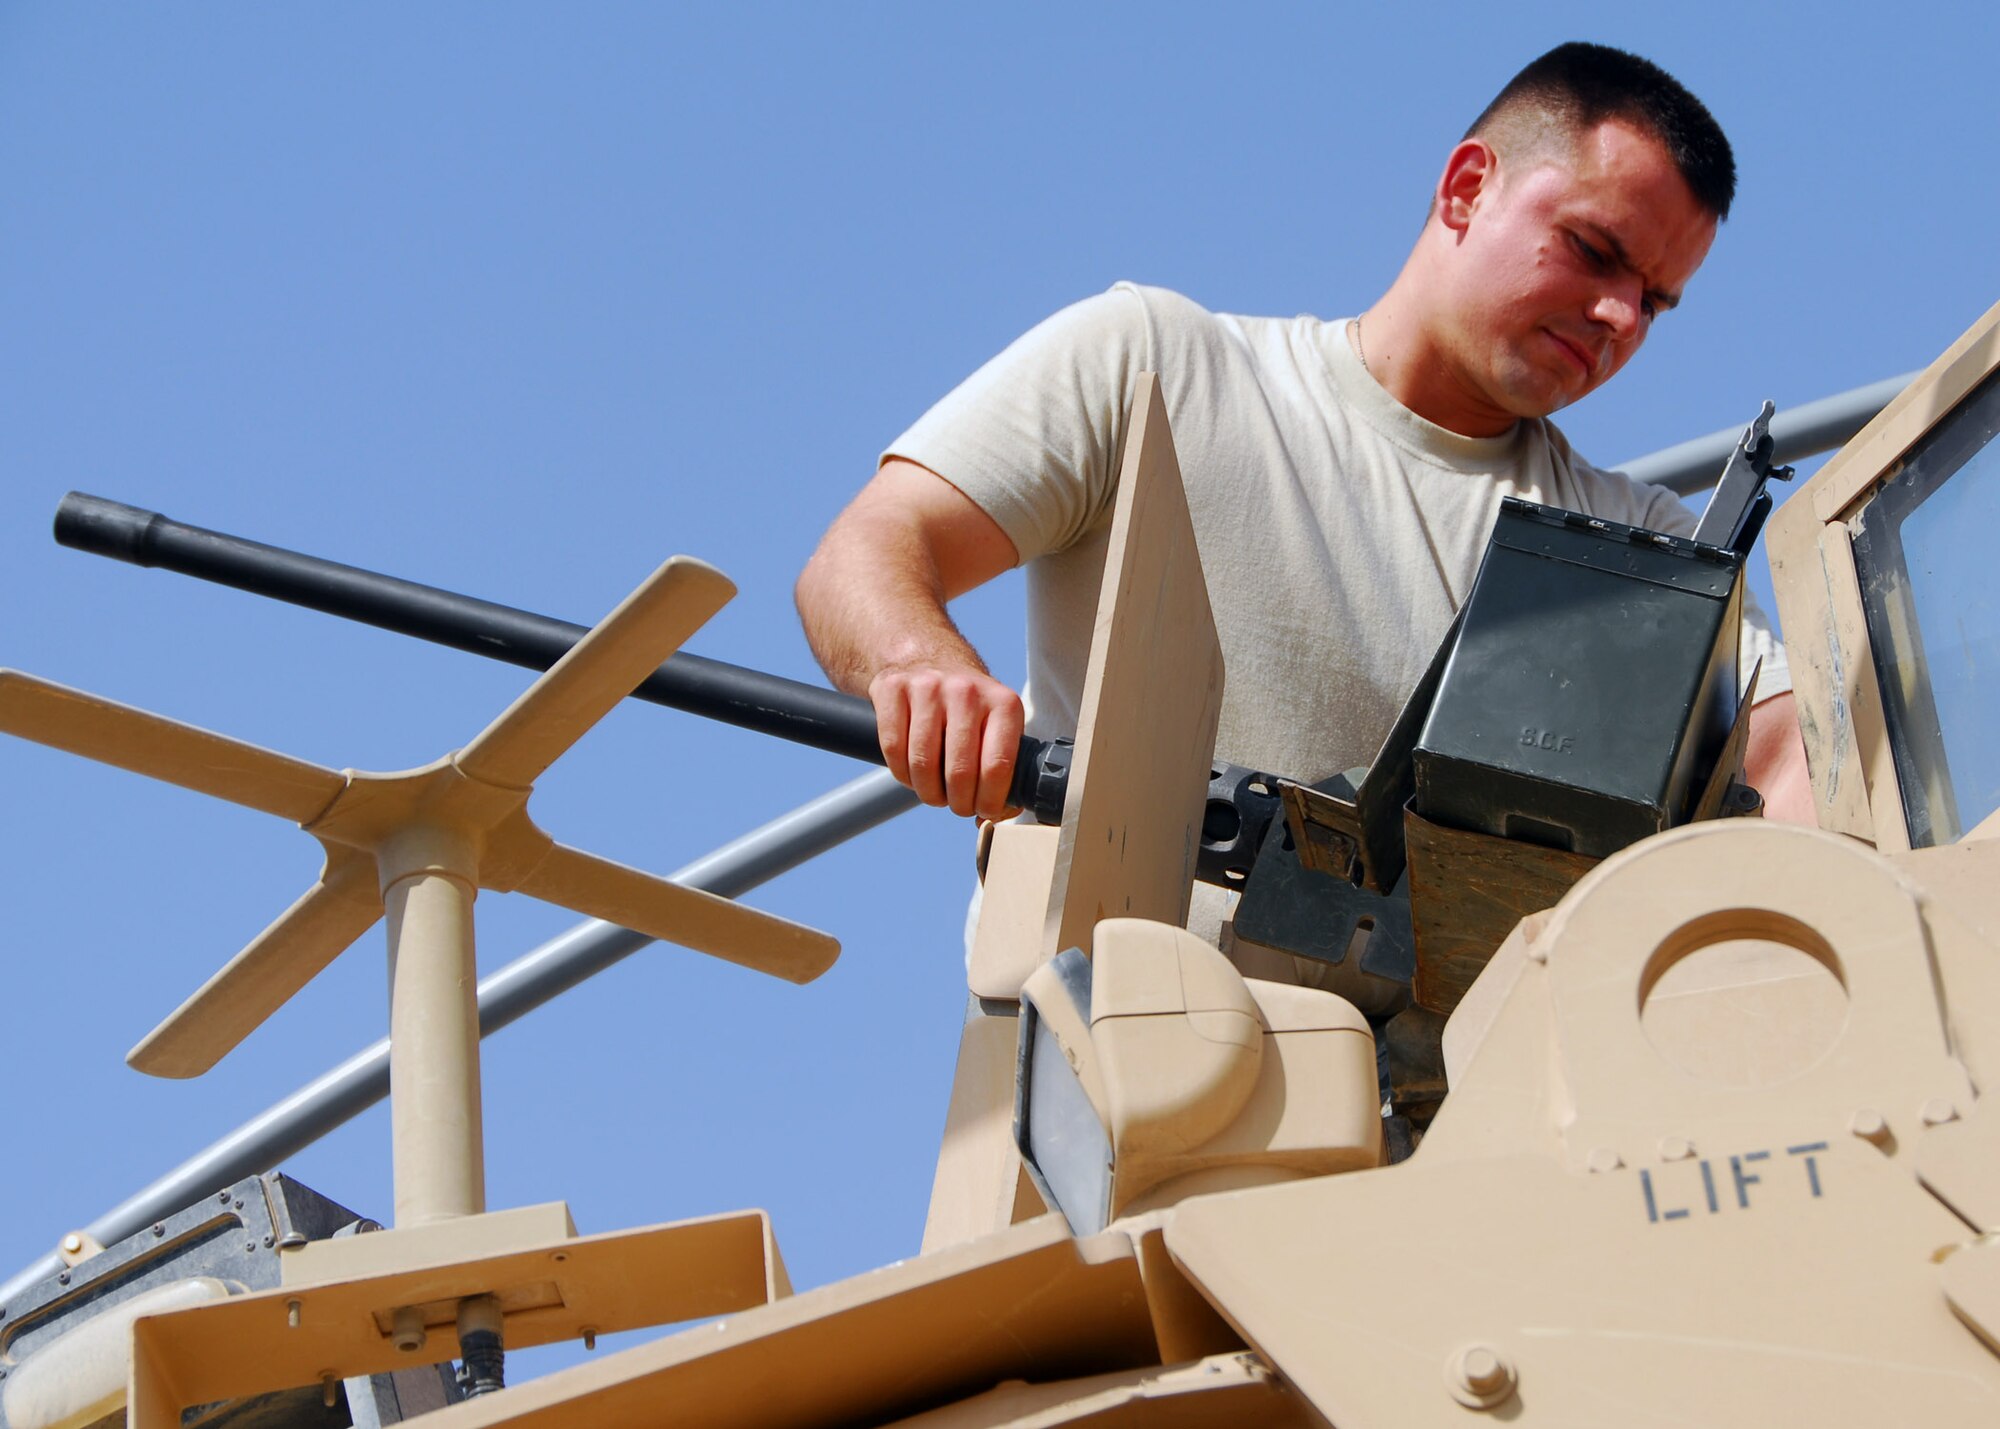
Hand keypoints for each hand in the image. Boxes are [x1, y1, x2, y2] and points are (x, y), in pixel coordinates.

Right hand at [868, 663, 1022, 820]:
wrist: (927, 658)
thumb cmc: (968, 707)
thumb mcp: (996, 724)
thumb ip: (1002, 767)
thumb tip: (995, 816)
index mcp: (1003, 703)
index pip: (997, 767)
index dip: (988, 800)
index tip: (982, 811)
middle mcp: (967, 691)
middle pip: (959, 772)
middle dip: (957, 802)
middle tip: (956, 805)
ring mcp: (928, 687)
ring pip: (923, 764)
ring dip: (927, 792)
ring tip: (934, 793)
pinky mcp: (893, 688)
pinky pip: (893, 749)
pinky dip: (901, 773)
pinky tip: (911, 774)